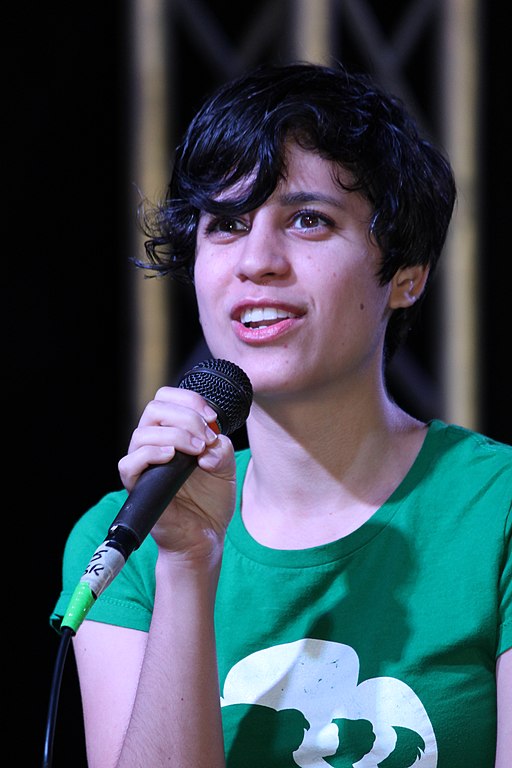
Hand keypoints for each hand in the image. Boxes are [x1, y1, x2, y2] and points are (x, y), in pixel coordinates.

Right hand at [118, 386, 236, 559]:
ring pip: (142, 432)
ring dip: (175, 435)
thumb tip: (208, 446)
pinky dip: (149, 454)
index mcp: (172, 432)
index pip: (167, 398)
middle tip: (207, 439)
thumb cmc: (211, 500)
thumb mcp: (226, 467)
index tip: (213, 419)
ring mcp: (144, 464)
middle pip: (154, 408)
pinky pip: (128, 463)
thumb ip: (221, 448)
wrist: (206, 535)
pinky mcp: (137, 486)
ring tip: (197, 452)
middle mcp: (154, 444)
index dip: (190, 400)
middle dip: (186, 417)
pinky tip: (171, 457)